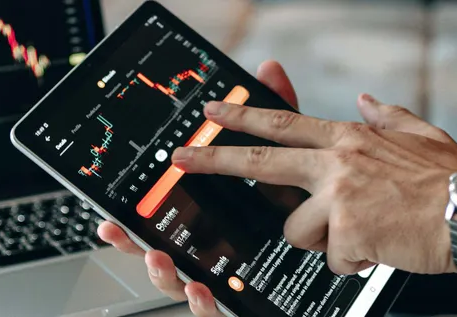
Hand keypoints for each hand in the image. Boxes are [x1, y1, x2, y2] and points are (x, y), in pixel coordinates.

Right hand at [96, 60, 299, 316]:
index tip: (109, 213)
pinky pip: (221, 314)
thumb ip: (279, 118)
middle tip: (119, 229)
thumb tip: (268, 71)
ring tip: (158, 258)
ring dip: (163, 274)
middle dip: (134, 243)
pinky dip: (204, 305)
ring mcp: (229, 286)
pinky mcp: (246, 309)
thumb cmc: (314, 217)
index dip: (137, 215)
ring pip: (182, 287)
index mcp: (216, 225)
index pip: (169, 219)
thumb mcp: (296, 161)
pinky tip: (200, 290)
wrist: (347, 273)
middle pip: (162, 254)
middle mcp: (214, 258)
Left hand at [173, 93, 456, 274]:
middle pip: (260, 163)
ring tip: (364, 232)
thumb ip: (387, 116)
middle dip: (214, 159)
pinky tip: (380, 248)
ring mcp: (338, 198)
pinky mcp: (347, 232)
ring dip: (326, 240)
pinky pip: (333, 259)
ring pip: (298, 230)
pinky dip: (355, 261)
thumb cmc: (452, 180)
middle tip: (183, 157)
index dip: (244, 116)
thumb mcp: (421, 134)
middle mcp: (336, 163)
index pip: (283, 123)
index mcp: (348, 139)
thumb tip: (365, 100)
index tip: (214, 111)